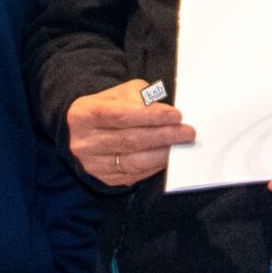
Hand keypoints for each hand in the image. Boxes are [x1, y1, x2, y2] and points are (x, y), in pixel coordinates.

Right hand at [66, 79, 193, 187]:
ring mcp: (93, 163)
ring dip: (162, 154)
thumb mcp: (120, 93)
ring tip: (181, 145)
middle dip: (163, 136)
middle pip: (130, 140)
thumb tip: (165, 112)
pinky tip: (167, 156)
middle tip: (187, 132)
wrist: (85, 131)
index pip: (122, 116)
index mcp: (84, 114)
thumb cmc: (109, 108)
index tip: (176, 116)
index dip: (151, 116)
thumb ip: (141, 98)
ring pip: (133, 161)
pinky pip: (134, 175)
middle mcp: (85, 142)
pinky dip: (154, 166)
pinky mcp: (104, 179)